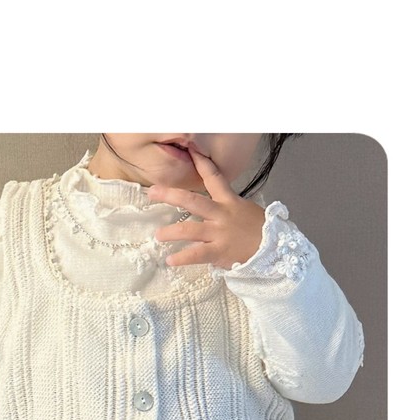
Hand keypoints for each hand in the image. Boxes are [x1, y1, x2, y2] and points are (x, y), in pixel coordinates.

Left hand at [147, 147, 265, 268]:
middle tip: (152, 192)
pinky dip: (182, 258)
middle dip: (170, 195)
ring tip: (158, 235)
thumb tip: (212, 207)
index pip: (215, 178)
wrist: (274, 249)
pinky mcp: (219, 251)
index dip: (202, 164)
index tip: (191, 151)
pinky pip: (196, 254)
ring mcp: (219, 233)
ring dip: (171, 232)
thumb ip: (227, 207)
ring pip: (190, 229)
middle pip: (192, 201)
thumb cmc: (260, 231)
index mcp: (229, 201)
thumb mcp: (245, 211)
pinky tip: (170, 260)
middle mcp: (221, 214)